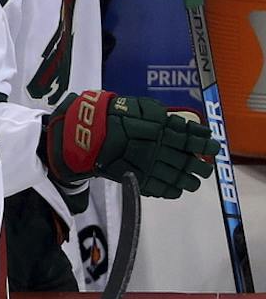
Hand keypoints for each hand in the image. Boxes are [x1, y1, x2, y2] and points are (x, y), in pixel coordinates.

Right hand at [44, 89, 218, 196]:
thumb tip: (183, 125)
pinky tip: (175, 191)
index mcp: (163, 130)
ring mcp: (148, 164)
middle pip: (187, 161)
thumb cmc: (113, 114)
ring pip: (176, 177)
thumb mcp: (142, 107)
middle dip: (199, 167)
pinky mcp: (135, 177)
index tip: (213, 148)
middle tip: (205, 170)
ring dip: (188, 181)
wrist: (86, 131)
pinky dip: (169, 191)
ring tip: (193, 183)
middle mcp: (159, 148)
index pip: (192, 140)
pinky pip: (157, 187)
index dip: (204, 145)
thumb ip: (163, 117)